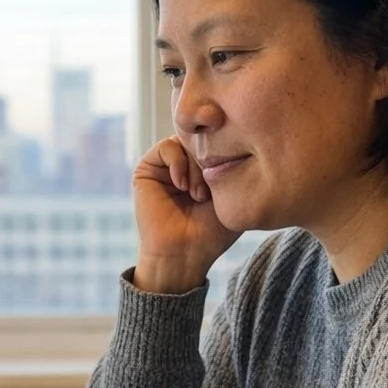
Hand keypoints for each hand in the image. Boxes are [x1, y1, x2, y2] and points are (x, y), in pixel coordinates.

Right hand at [132, 136, 242, 294]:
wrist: (185, 254)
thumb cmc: (212, 232)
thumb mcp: (235, 194)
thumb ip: (238, 166)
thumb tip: (240, 134)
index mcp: (206, 168)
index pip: (219, 139)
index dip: (228, 151)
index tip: (232, 173)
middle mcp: (186, 164)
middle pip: (203, 138)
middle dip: (210, 160)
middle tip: (211, 191)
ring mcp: (166, 166)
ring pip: (185, 141)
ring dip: (195, 166)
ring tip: (198, 194)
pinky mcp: (147, 169)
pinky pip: (167, 147)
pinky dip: (178, 164)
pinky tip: (182, 187)